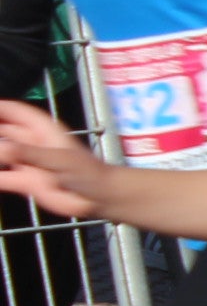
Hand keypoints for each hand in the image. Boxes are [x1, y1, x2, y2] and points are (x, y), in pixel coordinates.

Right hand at [0, 99, 108, 215]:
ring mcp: (28, 163)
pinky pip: (2, 178)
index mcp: (44, 131)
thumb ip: (30, 154)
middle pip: (5, 131)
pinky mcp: (25, 182)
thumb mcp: (59, 159)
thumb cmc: (88, 172)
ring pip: (0, 154)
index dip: (1, 107)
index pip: (18, 113)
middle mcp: (33, 144)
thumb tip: (2, 149)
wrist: (98, 198)